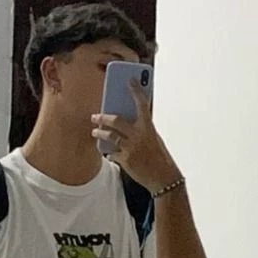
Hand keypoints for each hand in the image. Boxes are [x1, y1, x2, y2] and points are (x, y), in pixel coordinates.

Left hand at [92, 80, 180, 194]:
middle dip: (103, 117)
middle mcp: (139, 135)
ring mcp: (131, 148)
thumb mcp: (154, 139)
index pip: (141, 104)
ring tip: (94, 132)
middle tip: (95, 116)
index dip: (135, 90)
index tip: (129, 80)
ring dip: (100, 133)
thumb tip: (127, 122)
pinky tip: (107, 151)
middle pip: (116, 120)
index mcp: (149, 127)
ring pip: (110, 136)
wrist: (163, 178)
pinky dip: (110, 152)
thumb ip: (142, 129)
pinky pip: (112, 153)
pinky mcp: (125, 160)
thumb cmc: (160, 157)